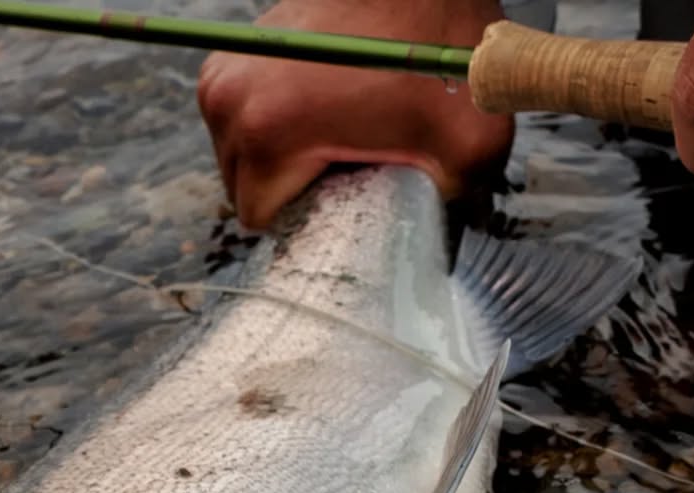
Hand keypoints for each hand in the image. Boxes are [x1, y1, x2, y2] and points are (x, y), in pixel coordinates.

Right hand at [198, 0, 513, 229]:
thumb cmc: (439, 40)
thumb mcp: (472, 138)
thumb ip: (458, 204)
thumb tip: (447, 251)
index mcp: (268, 132)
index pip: (262, 219)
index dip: (308, 217)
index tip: (347, 194)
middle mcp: (229, 102)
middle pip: (245, 189)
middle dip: (291, 186)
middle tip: (347, 162)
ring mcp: (222, 75)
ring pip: (238, 157)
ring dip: (280, 157)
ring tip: (334, 131)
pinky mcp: (227, 56)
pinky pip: (239, 120)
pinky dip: (272, 122)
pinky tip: (317, 108)